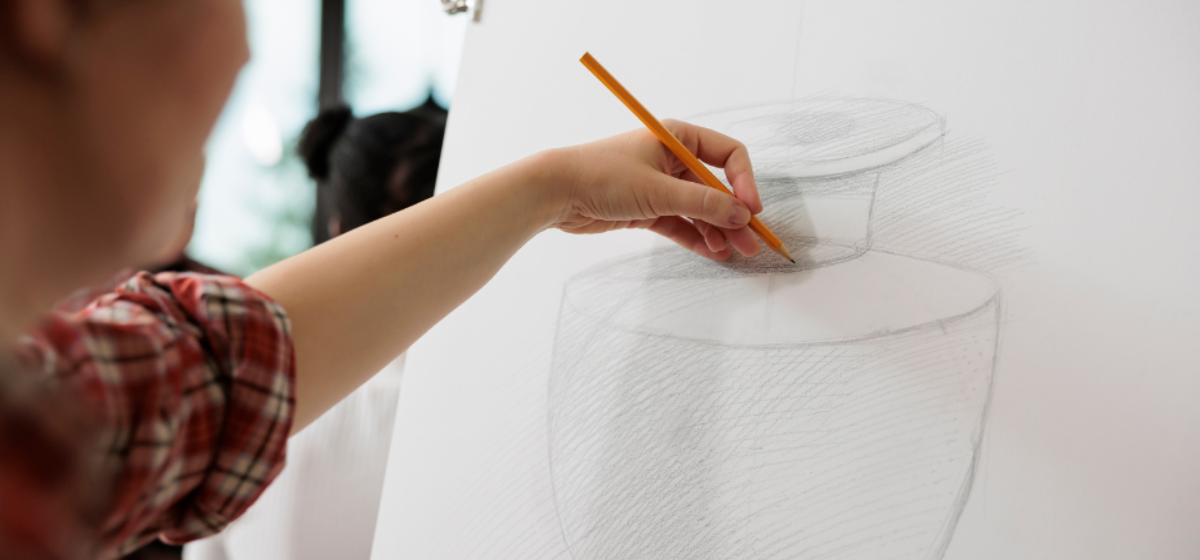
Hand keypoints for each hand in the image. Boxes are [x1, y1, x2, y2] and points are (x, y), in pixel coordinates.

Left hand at [549, 120, 762, 260]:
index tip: (752, 208)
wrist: (556, 192)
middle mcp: (673, 159)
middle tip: (753, 242)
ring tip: (735, 253)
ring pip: (700, 209)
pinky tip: (714, 252)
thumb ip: (702, 204)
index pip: (728, 155)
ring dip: (718, 230)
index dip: (744, 181)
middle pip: (716, 188)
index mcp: (678, 138)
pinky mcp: (648, 209)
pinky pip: (682, 224)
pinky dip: (697, 237)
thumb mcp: (658, 189)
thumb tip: (742, 214)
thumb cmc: (602, 176)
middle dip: (735, 215)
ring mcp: (661, 185)